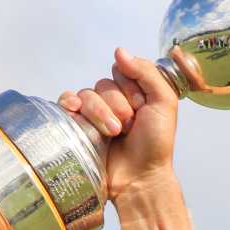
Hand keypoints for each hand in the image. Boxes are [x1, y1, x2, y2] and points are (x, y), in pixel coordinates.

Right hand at [59, 47, 178, 203]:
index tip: (142, 109)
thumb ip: (147, 73)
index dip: (131, 88)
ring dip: (101, 113)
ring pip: (86, 95)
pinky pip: (66, 102)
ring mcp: (93, 114)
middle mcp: (112, 100)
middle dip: (118, 105)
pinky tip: (76, 113)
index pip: (121, 70)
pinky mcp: (77, 126)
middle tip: (129, 127)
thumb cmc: (155, 145)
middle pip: (103, 84)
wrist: (139, 178)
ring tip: (114, 134)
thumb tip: (119, 51)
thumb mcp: (163, 103)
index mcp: (132, 91)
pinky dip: (70, 105)